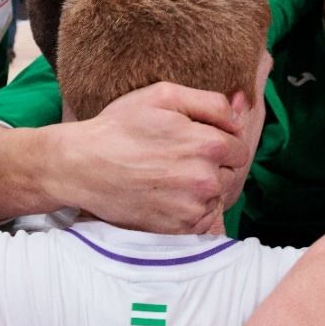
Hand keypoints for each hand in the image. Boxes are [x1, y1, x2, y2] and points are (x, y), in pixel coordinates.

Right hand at [53, 82, 250, 234]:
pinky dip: (191, 211)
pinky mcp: (178, 230)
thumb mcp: (164, 96)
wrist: (82, 166)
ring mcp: (193, 208)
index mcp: (209, 144)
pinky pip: (202, 222)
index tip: (195, 141)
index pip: (239, 147)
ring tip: (171, 178)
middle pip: (232, 174)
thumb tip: (241, 111)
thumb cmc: (120, 126)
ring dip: (203, 190)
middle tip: (179, 159)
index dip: (220, 141)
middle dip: (214, 166)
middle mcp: (207, 179)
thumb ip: (211, 102)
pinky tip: (167, 196)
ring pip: (217, 198)